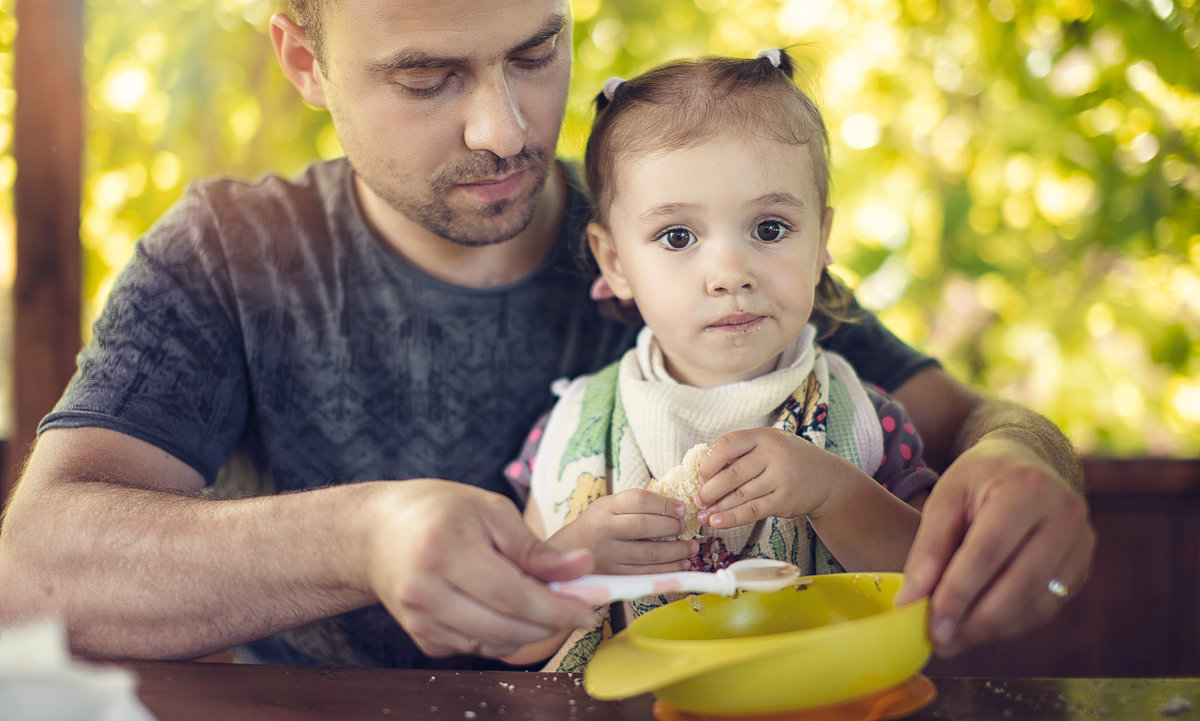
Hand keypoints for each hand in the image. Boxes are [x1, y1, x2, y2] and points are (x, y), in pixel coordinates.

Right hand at [364, 481, 597, 659]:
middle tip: (580, 604)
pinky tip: (505, 607)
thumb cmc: (438, 511)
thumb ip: (535, 547)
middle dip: (552, 622)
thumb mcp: (490, 510)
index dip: (559, 607)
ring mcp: (419, 620)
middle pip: (506, 628)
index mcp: (445, 550)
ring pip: (494, 646)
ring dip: (531, 631)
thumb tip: (581, 568)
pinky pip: (477, 649)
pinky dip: (503, 635)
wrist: (376, 532)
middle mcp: (425, 591)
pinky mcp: (421, 638)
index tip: (592, 605)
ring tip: (544, 600)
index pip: (513, 596)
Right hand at [548, 489, 696, 573]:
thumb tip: (674, 506)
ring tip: (691, 548)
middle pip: (644, 527)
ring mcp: (610, 555)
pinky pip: (647, 574)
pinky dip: (669, 570)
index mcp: (606, 508)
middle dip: (671, 527)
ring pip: (649, 554)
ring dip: (676, 551)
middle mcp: (606, 531)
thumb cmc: (597, 524)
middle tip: (684, 527)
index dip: (665, 504)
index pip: (639, 500)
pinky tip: (681, 564)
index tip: (682, 509)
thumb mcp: (608, 505)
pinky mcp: (616, 575)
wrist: (567, 552)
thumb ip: (635, 504)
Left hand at [694, 428, 835, 528]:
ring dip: (717, 508)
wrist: (827, 479)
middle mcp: (774, 454)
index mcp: (764, 436)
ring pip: (740, 495)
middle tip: (697, 499)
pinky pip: (753, 511)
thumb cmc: (789, 460)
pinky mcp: (785, 500)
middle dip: (710, 490)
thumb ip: (742, 454)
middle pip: (732, 474)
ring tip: (702, 515)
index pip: (728, 444)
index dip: (710, 461)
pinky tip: (717, 522)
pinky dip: (732, 518)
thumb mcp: (769, 446)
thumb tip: (704, 474)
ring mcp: (781, 478)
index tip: (700, 475)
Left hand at [894, 435, 1094, 656]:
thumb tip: (911, 601)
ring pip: (1037, 603)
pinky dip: (1012, 623)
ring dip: (993, 628)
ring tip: (955, 638)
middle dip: (976, 619)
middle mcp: (1065, 514)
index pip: (988, 552)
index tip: (930, 623)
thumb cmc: (979, 478)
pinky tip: (980, 626)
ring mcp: (1082, 542)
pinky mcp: (1083, 565)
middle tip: (941, 640)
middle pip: (1019, 583)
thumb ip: (928, 548)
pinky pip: (1048, 606)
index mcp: (1026, 488)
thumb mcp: (946, 497)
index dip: (958, 593)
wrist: (1025, 462)